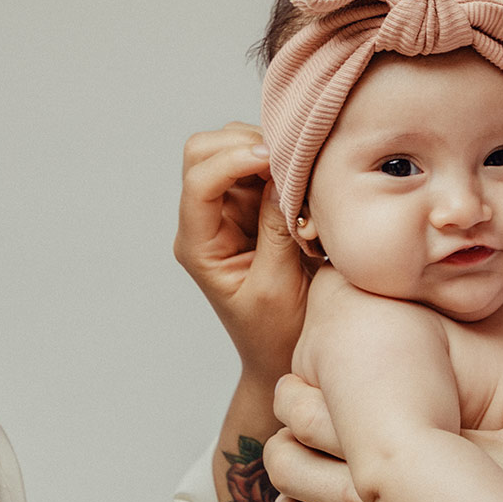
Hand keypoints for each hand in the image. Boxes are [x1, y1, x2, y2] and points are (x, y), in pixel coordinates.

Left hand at [174, 122, 311, 383]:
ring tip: (301, 173)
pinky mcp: (252, 208)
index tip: (273, 161)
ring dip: (265, 151)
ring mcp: (228, 211)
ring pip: (231, 149)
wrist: (281, 356)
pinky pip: (259, 166)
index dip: (232, 160)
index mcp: (199, 245)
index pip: (199, 182)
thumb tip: (280, 174)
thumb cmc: (276, 334)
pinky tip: (304, 179)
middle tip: (289, 160)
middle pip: (204, 152)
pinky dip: (280, 162)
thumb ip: (276, 228)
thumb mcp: (279, 285)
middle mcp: (206, 222)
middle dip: (244, 145)